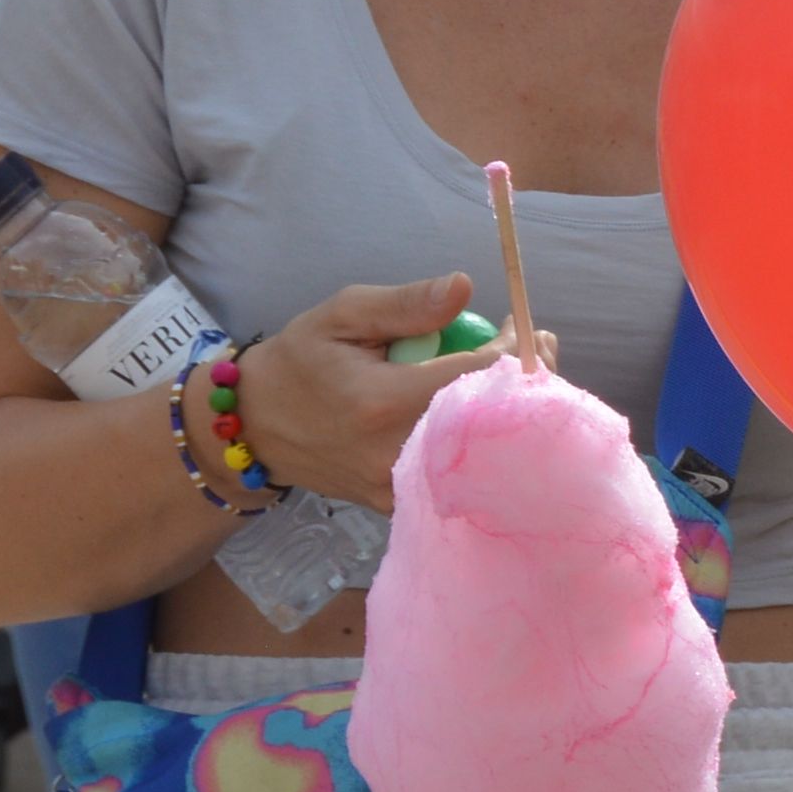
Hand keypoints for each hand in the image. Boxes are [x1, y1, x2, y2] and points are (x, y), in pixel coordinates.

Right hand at [228, 274, 506, 509]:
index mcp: (383, 402)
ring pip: (481, 451)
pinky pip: (458, 472)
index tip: (523, 326)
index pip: (475, 377)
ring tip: (514, 373)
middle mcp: (396, 454)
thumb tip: (465, 287)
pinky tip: (483, 410)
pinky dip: (480, 441)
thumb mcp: (343, 315)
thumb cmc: (300, 361)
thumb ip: (406, 304)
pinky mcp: (399, 504)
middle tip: (536, 347)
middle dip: (524, 381)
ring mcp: (399, 487)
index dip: (513, 351)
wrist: (256, 427)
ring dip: (507, 412)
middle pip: (490, 421)